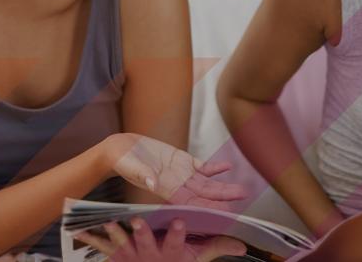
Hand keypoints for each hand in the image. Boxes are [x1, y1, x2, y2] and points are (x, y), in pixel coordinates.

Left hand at [75, 217, 246, 261]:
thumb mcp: (196, 260)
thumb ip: (216, 248)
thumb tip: (242, 245)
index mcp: (171, 254)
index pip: (178, 243)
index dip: (179, 233)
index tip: (182, 220)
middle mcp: (150, 256)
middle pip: (146, 243)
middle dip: (141, 232)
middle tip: (137, 219)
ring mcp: (132, 257)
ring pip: (120, 244)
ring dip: (112, 233)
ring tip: (104, 222)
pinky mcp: (116, 256)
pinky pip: (100, 248)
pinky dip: (90, 238)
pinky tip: (78, 229)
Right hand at [106, 133, 247, 208]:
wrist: (120, 150)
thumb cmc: (122, 161)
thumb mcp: (130, 167)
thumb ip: (142, 174)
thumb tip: (152, 182)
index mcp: (165, 190)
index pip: (191, 204)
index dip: (207, 208)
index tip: (223, 212)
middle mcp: (177, 185)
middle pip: (204, 195)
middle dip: (223, 198)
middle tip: (241, 198)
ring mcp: (181, 174)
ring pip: (207, 184)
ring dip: (223, 187)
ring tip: (241, 189)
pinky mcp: (181, 161)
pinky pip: (202, 167)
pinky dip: (215, 168)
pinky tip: (227, 167)